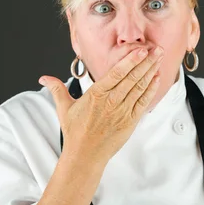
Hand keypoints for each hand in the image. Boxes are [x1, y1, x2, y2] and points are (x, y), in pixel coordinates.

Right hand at [39, 46, 163, 162]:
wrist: (85, 155)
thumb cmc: (75, 132)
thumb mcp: (64, 108)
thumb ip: (57, 89)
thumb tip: (44, 78)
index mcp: (96, 94)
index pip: (117, 73)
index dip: (131, 60)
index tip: (141, 50)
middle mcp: (111, 101)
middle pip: (132, 77)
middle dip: (146, 62)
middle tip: (157, 49)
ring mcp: (122, 111)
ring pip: (139, 87)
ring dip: (151, 72)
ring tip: (159, 59)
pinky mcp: (130, 122)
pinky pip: (143, 103)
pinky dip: (151, 90)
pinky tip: (157, 79)